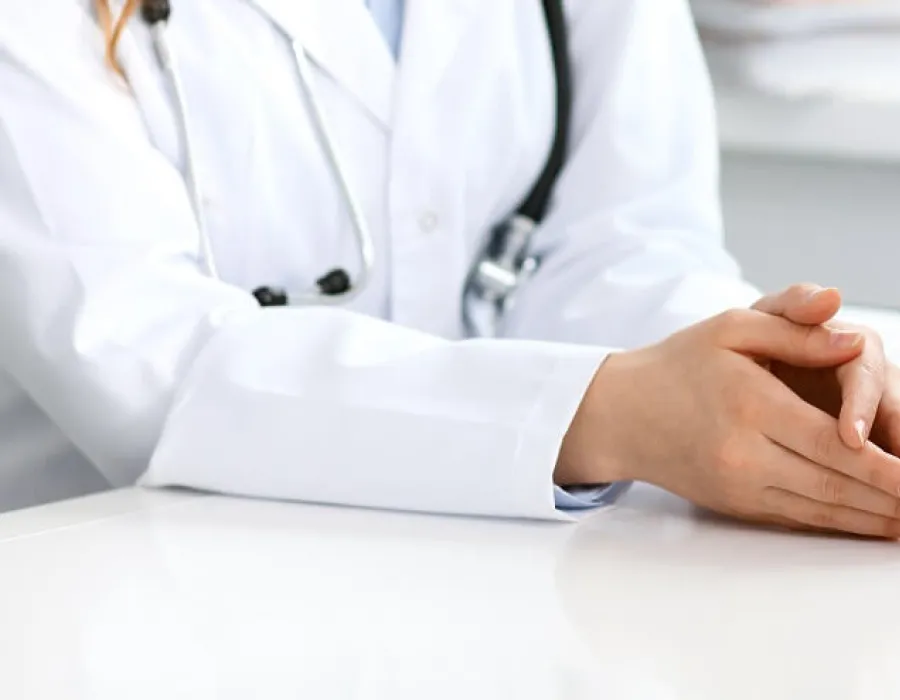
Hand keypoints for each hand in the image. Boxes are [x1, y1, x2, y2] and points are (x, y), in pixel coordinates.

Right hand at [557, 309, 899, 537]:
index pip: (832, 443)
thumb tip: (853, 342)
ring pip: (821, 509)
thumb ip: (793, 329)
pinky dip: (839, 524)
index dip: (885, 466)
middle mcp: (744, 452)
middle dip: (891, 498)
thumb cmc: (676, 364)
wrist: (620, 413)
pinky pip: (797, 518)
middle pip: (835, 484)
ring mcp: (738, 484)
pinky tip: (869, 523)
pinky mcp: (734, 502)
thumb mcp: (730, 328)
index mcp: (749, 403)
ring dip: (873, 518)